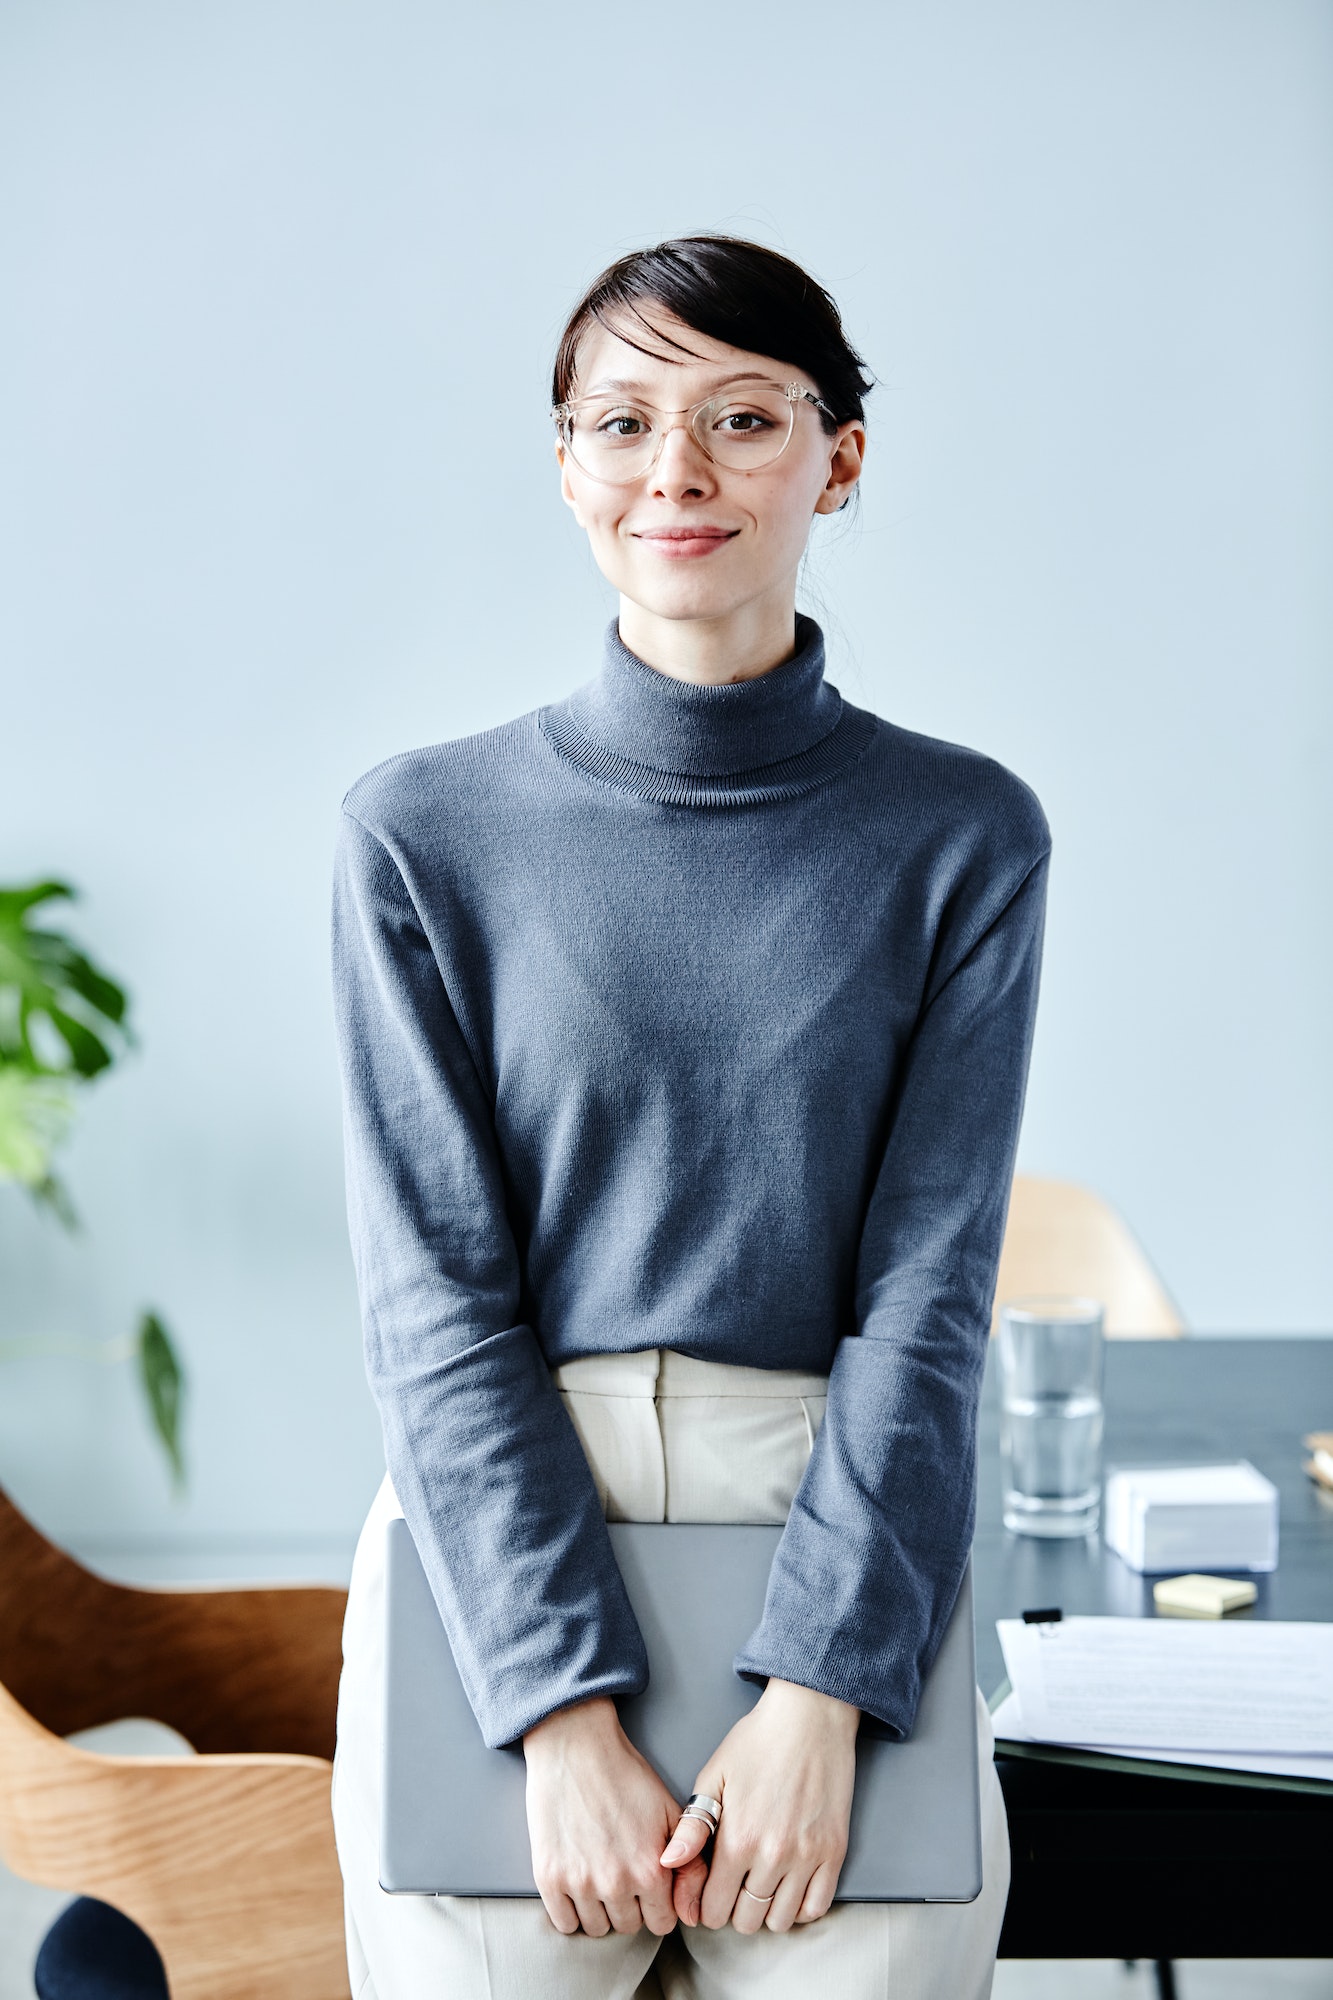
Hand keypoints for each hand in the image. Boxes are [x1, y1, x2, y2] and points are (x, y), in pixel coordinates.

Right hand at [524, 1696, 708, 1937]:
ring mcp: (579, 1883)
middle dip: (630, 1905)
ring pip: (596, 1928)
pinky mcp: (548, 1877)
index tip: (648, 1887)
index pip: (662, 1922)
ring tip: (598, 1874)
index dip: (658, 1904)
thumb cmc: (624, 1773)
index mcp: (650, 1870)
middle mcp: (616, 1883)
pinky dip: (570, 1911)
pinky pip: (563, 1923)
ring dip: (600, 1909)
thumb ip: (690, 1863)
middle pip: (628, 1926)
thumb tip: (692, 1911)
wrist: (576, 1746)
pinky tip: (576, 1883)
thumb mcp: (670, 1812)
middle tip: (621, 1873)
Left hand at [658, 1678, 857, 1932]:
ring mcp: (807, 1857)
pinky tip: (790, 1887)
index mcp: (738, 1839)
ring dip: (767, 1911)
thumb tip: (667, 1863)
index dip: (706, 1907)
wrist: (809, 1716)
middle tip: (734, 1888)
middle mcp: (773, 1856)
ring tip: (761, 1886)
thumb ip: (692, 1826)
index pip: (714, 1909)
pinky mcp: (834, 1852)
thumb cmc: (758, 1742)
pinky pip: (817, 1908)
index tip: (708, 1895)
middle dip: (734, 1911)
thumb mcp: (714, 1776)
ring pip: (781, 1921)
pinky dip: (801, 1908)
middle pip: (747, 1921)